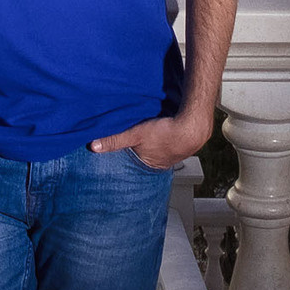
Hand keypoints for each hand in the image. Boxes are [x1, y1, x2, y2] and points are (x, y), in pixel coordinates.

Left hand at [88, 113, 209, 169]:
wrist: (194, 125)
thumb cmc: (167, 132)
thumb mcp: (136, 135)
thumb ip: (115, 140)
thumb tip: (94, 146)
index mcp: (152, 164)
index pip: (136, 162)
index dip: (130, 155)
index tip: (126, 150)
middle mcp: (164, 162)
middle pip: (147, 155)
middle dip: (142, 149)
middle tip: (138, 140)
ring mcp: (176, 153)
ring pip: (160, 147)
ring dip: (155, 141)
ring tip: (152, 133)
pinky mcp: (184, 141)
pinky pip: (172, 139)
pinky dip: (167, 134)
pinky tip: (166, 127)